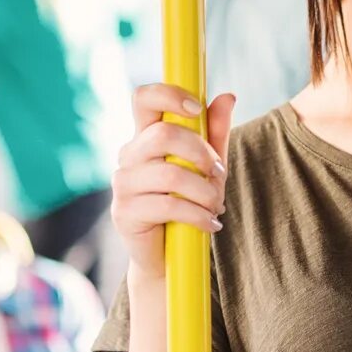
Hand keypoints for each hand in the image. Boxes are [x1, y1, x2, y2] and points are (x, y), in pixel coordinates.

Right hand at [112, 85, 233, 279]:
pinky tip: (210, 224)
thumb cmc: (187, 203)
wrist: (168, 255)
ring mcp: (123, 183)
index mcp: (145, 136)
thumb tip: (228, 96)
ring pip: (171, 174)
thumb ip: (214, 133)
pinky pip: (168, 205)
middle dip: (202, 154)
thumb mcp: (206, 166)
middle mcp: (128, 155)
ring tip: (216, 205)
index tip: (197, 109)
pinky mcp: (124, 212)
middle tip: (218, 175)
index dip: (169, 95)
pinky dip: (198, 215)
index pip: (143, 98)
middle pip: (164, 135)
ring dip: (205, 191)